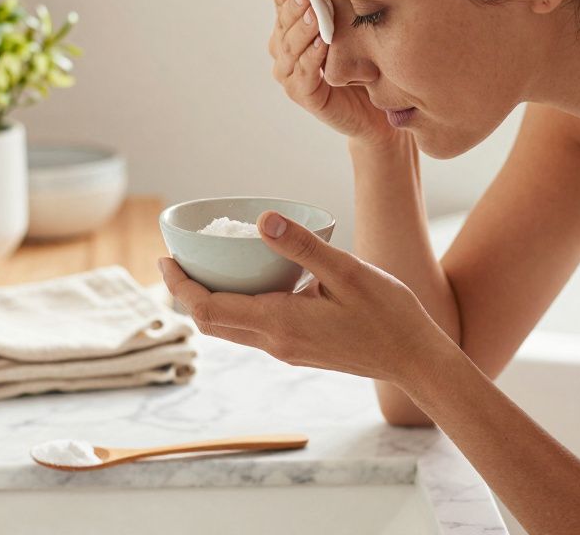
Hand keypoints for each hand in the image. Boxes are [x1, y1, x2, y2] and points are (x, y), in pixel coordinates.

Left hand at [159, 210, 445, 382]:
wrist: (414, 358)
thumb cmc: (388, 314)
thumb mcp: (347, 271)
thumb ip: (303, 246)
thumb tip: (262, 220)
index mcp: (278, 323)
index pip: (208, 309)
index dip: (180, 285)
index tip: (164, 259)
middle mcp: (274, 342)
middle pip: (211, 323)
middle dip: (186, 293)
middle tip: (174, 260)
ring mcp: (285, 350)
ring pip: (230, 329)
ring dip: (208, 302)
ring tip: (202, 268)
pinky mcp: (297, 350)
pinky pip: (251, 330)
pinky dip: (234, 307)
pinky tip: (246, 282)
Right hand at [269, 0, 393, 145]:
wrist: (377, 110)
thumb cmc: (365, 63)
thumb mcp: (351, 25)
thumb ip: (338, 1)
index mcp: (290, 29)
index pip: (282, 1)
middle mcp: (284, 50)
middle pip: (284, 21)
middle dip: (296, 2)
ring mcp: (290, 74)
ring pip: (292, 45)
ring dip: (303, 26)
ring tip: (314, 9)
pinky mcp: (303, 95)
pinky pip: (304, 72)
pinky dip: (312, 56)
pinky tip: (323, 42)